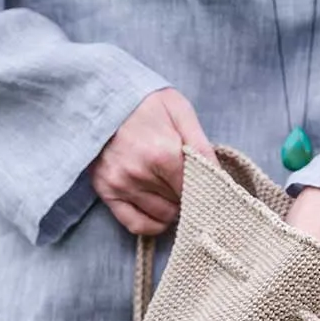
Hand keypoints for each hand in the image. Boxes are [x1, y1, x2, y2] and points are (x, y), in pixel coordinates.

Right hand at [89, 89, 217, 235]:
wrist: (100, 95)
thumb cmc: (144, 102)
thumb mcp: (179, 111)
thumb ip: (201, 146)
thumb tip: (219, 177)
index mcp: (163, 155)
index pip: (196, 191)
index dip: (205, 189)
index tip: (207, 184)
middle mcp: (140, 175)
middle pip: (180, 204)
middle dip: (187, 195)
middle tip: (185, 181)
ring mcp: (121, 186)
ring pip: (162, 217)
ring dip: (172, 208)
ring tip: (170, 189)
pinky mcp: (106, 192)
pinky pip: (136, 225)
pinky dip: (152, 224)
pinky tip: (159, 212)